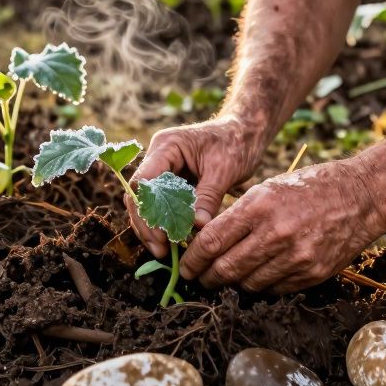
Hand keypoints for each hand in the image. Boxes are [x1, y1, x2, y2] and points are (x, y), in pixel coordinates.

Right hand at [127, 116, 267, 256]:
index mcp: (166, 146)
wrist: (246, 132)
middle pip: (139, 195)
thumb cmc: (236, 143)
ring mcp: (164, 170)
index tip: (161, 236)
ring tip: (165, 253)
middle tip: (161, 251)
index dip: (147, 211)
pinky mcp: (174, 182)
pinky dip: (168, 223)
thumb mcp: (224, 170)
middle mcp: (159, 157)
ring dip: (154, 227)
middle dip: (147, 224)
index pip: (143, 181)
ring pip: (148, 203)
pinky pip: (164, 205)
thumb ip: (208, 197)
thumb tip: (197, 227)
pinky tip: (175, 243)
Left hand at [179, 159, 385, 293]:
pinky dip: (259, 287)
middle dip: (206, 277)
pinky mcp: (312, 274)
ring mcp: (296, 257)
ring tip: (224, 279)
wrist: (361, 196)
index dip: (193, 259)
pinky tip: (255, 278)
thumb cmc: (310, 187)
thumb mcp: (268, 189)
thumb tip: (207, 242)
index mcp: (260, 206)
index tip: (185, 266)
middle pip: (226, 268)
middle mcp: (276, 234)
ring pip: (248, 284)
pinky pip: (274, 289)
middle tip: (198, 278)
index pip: (213, 242)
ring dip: (232, 285)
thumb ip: (239, 215)